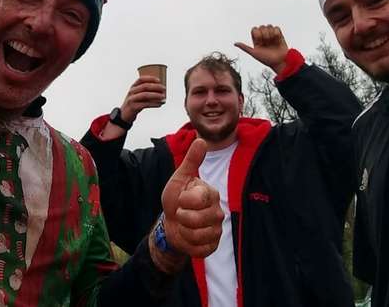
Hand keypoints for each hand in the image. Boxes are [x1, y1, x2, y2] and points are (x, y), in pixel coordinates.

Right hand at [120, 76, 165, 122]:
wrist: (125, 114)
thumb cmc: (135, 103)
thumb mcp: (138, 95)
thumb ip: (146, 92)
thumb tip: (161, 90)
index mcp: (133, 87)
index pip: (141, 79)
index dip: (150, 78)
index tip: (159, 80)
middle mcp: (131, 91)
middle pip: (145, 86)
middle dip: (156, 87)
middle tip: (164, 88)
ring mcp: (131, 99)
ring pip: (145, 95)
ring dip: (156, 95)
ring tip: (163, 96)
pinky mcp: (133, 107)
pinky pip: (145, 104)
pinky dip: (154, 104)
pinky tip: (160, 104)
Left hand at [159, 139, 222, 261]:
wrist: (171, 222)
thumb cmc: (176, 198)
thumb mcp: (180, 177)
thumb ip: (191, 160)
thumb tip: (201, 140)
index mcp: (211, 194)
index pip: (199, 199)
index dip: (184, 201)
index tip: (180, 199)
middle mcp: (218, 211)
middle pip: (198, 219)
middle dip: (182, 217)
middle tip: (181, 213)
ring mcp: (217, 229)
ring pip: (198, 235)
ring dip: (184, 231)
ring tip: (184, 224)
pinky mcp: (213, 245)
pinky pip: (200, 249)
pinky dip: (189, 244)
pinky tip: (188, 236)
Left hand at [235, 24, 288, 74]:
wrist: (280, 62)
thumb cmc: (267, 59)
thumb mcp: (254, 53)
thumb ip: (244, 48)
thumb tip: (234, 43)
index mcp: (256, 40)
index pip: (254, 29)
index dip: (257, 34)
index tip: (260, 43)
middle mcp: (263, 36)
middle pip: (261, 27)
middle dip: (264, 35)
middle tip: (267, 43)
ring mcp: (271, 35)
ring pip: (268, 26)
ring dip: (270, 34)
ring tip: (273, 42)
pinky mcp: (279, 34)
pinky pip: (276, 27)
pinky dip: (276, 33)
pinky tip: (277, 40)